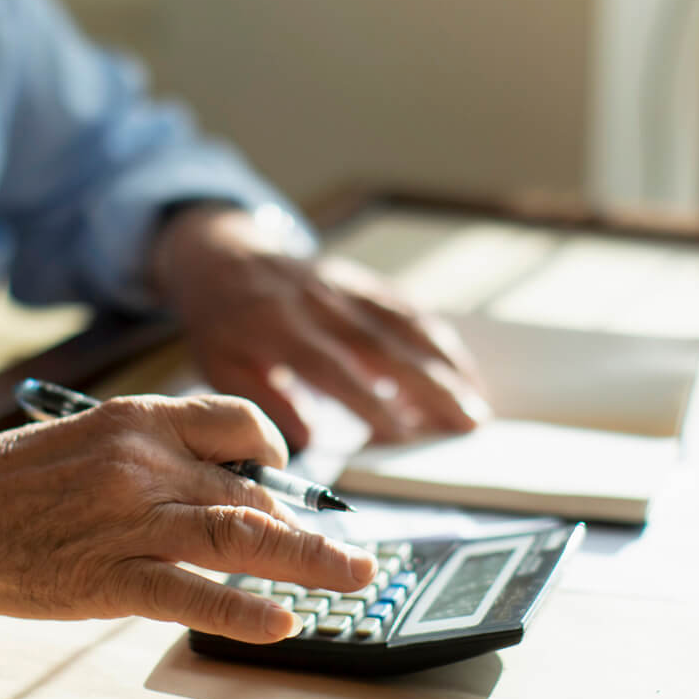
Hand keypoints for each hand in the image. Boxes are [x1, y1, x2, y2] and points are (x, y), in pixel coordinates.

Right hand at [0, 394, 375, 641]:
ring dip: (310, 560)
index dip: (275, 452)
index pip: (237, 422)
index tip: (287, 479)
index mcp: (138, 419)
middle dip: (307, 526)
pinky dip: (243, 611)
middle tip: (352, 555)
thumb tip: (220, 484)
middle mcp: (144, 463)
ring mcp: (128, 521)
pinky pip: (190, 594)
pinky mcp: (106, 579)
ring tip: (356, 579)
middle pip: (252, 491)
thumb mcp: (89, 438)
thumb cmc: (11, 478)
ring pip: (240, 536)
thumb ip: (153, 454)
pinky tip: (282, 623)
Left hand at [150, 206, 489, 450]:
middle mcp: (317, 302)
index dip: (368, 401)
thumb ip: (266, 400)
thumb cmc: (221, 321)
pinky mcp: (357, 280)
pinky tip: (460, 368)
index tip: (402, 436)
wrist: (221, 255)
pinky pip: (403, 306)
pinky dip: (435, 336)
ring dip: (444, 361)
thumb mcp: (222, 364)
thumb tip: (309, 443)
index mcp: (276, 326)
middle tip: (469, 422)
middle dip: (430, 384)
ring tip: (476, 401)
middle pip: (381, 344)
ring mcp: (342, 286)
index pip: (331, 366)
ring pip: (402, 323)